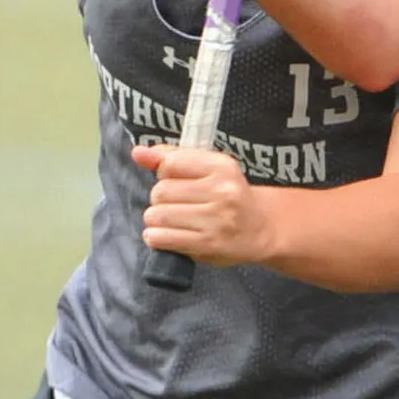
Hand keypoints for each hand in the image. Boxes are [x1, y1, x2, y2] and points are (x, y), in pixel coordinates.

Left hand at [133, 143, 272, 267]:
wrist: (260, 229)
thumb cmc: (227, 194)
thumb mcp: (207, 167)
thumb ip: (171, 157)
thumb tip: (138, 153)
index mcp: (221, 166)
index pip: (169, 163)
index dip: (164, 173)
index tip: (173, 180)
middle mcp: (221, 192)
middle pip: (161, 191)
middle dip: (159, 198)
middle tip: (173, 204)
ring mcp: (216, 220)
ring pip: (159, 214)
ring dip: (155, 218)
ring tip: (167, 220)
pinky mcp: (208, 245)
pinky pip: (163, 238)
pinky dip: (155, 237)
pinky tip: (163, 235)